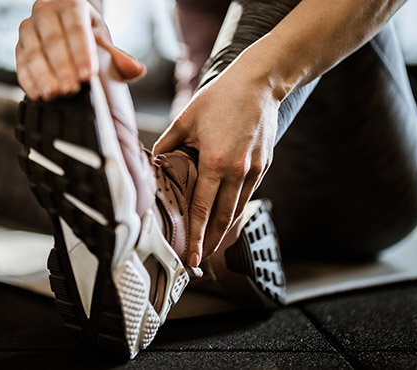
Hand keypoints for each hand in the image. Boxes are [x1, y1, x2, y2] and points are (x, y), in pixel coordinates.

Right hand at [15, 0, 145, 100]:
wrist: (62, 20)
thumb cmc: (83, 30)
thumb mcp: (101, 37)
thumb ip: (116, 55)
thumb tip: (136, 70)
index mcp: (70, 5)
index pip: (76, 28)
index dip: (82, 52)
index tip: (88, 74)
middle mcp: (46, 12)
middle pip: (53, 41)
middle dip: (62, 67)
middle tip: (71, 89)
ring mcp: (29, 28)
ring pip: (33, 52)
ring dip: (43, 75)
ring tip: (53, 94)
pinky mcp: (18, 46)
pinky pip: (20, 63)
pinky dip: (28, 80)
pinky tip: (37, 94)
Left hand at [153, 66, 279, 267]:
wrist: (261, 83)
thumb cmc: (220, 97)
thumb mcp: (185, 118)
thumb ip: (167, 144)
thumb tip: (152, 164)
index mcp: (214, 162)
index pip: (201, 209)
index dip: (194, 236)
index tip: (190, 257)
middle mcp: (236, 171)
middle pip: (221, 218)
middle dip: (209, 243)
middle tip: (198, 261)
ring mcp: (253, 170)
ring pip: (236, 210)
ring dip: (223, 231)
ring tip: (210, 246)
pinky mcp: (263, 166)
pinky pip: (247, 195)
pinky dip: (235, 210)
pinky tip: (225, 218)